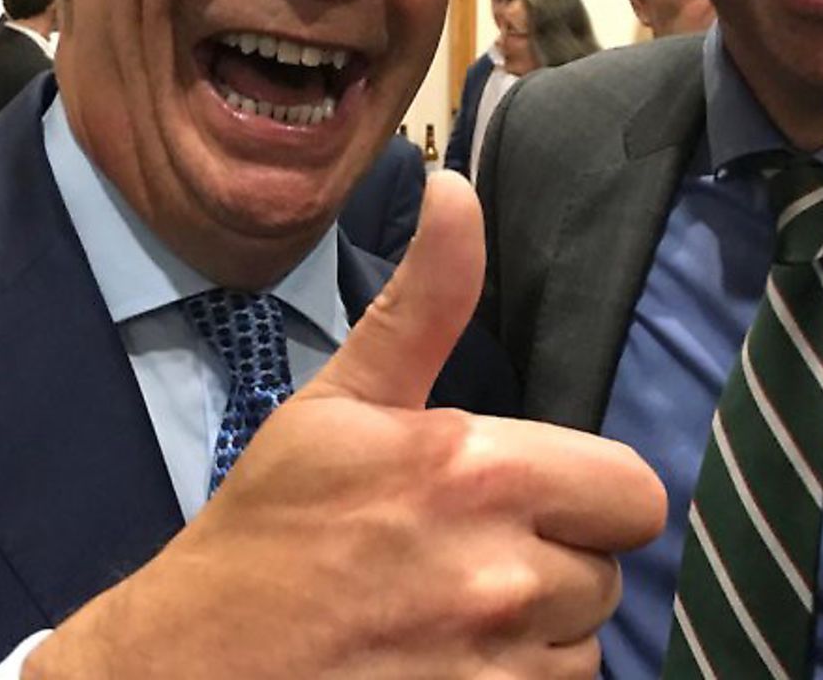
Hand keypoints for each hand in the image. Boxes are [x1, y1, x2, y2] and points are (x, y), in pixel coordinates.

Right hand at [25, 172, 666, 678]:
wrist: (189, 667)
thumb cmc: (267, 531)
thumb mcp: (338, 404)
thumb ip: (422, 302)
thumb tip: (457, 189)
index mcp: (478, 470)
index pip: (633, 490)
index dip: (588, 495)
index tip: (530, 499)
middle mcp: (502, 573)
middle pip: (610, 570)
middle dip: (559, 561)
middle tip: (478, 557)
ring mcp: (492, 665)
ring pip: (585, 643)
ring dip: (538, 633)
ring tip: (454, 616)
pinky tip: (447, 666)